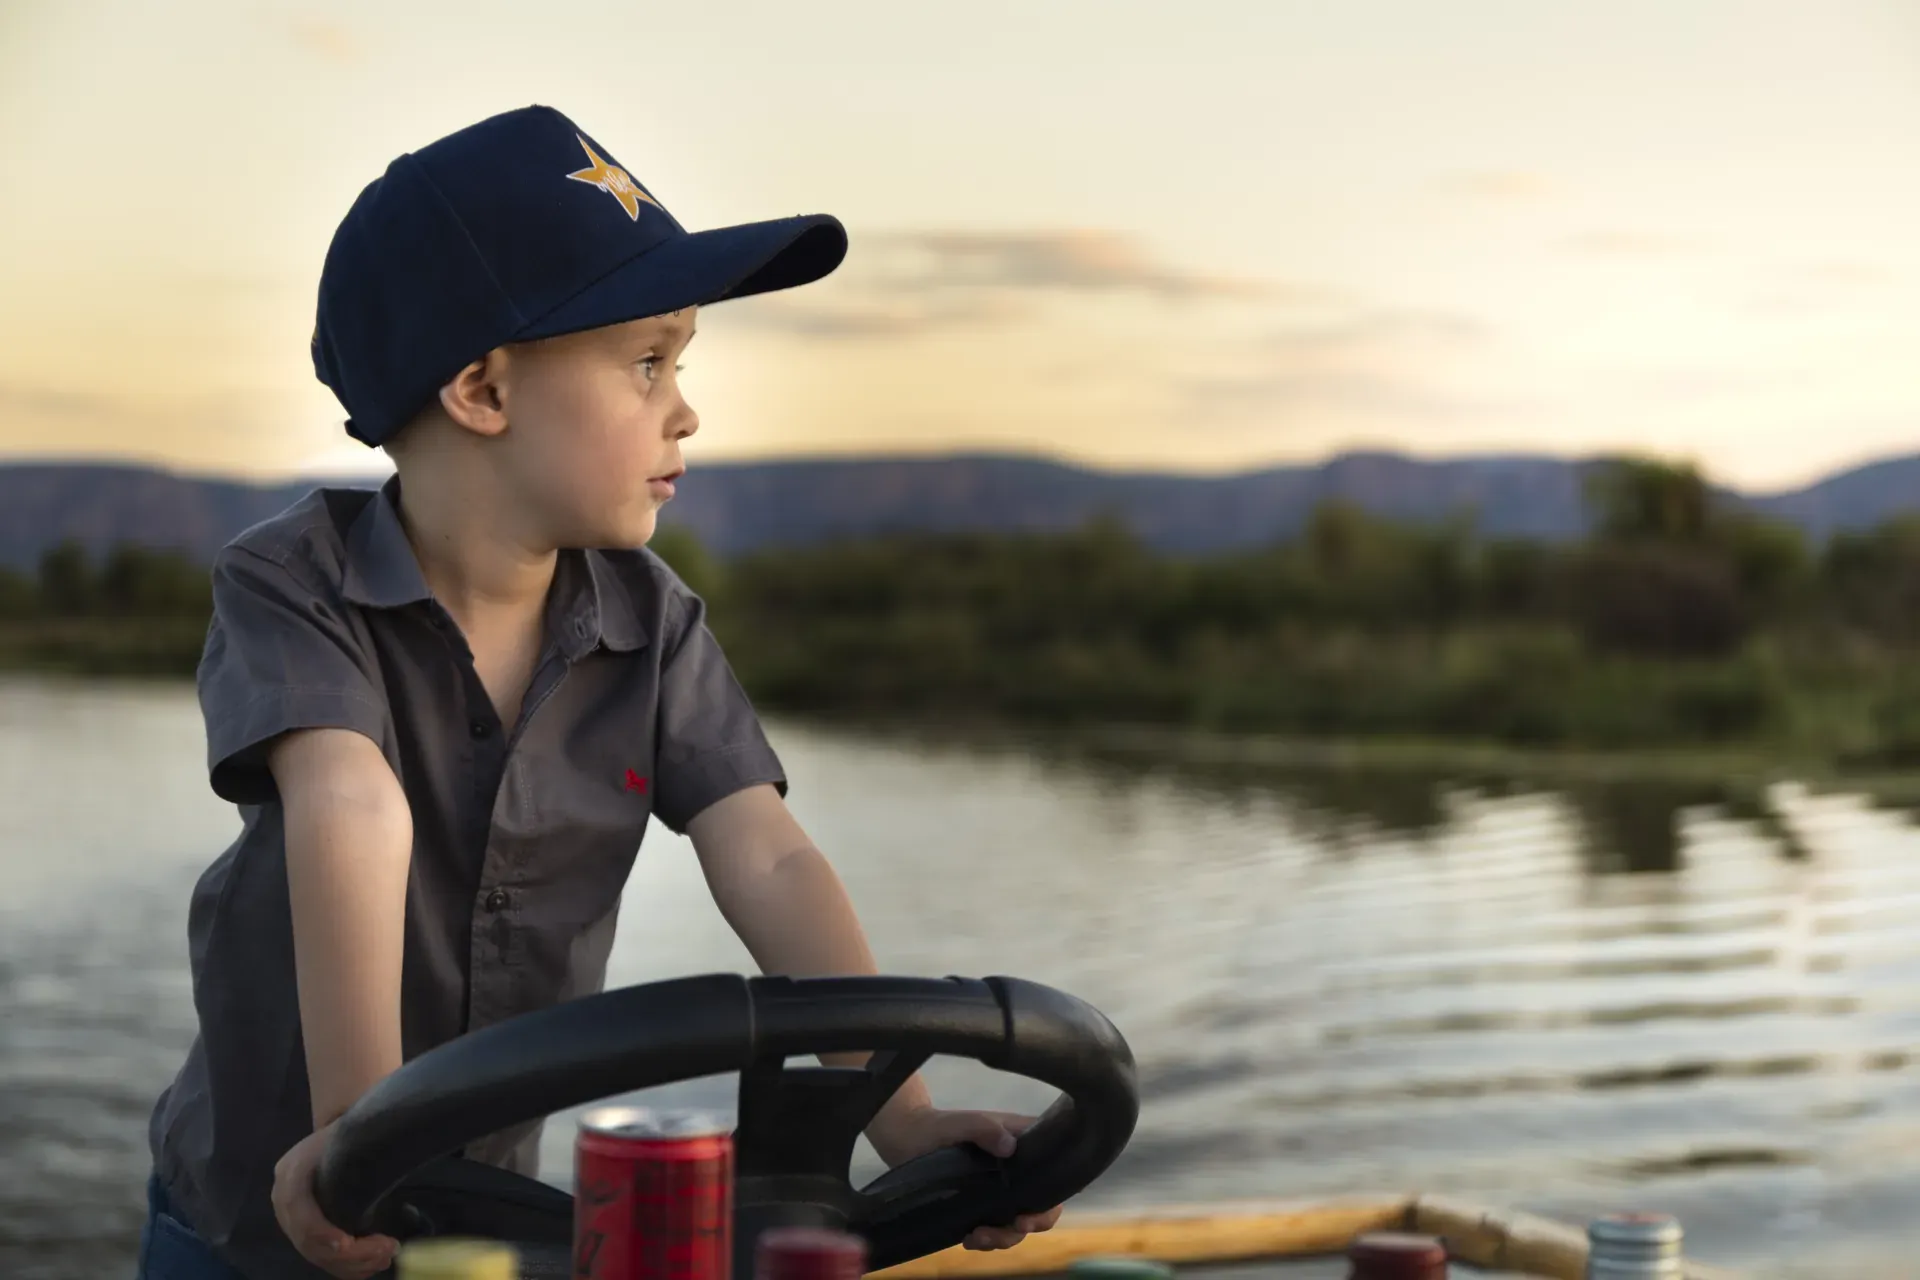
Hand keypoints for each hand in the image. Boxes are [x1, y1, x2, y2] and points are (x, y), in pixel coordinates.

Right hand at [271, 1120, 400, 1278]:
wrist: (334, 1139)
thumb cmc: (346, 1133)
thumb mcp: (347, 1133)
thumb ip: (355, 1147)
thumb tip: (388, 1155)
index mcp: (291, 1173)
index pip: (298, 1209)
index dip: (320, 1231)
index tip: (349, 1243)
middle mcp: (284, 1201)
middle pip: (309, 1241)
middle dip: (350, 1253)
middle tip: (388, 1249)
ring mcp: (292, 1221)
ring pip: (317, 1255)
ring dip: (353, 1264)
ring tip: (387, 1257)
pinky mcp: (305, 1233)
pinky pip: (322, 1259)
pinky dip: (347, 1268)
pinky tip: (373, 1265)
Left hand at [867, 1105, 1064, 1250]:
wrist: (906, 1140)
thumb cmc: (937, 1125)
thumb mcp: (960, 1122)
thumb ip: (984, 1127)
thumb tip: (1009, 1146)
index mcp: (1021, 1143)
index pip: (1053, 1169)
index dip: (1053, 1195)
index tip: (1031, 1211)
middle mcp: (1015, 1169)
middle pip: (1041, 1204)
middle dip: (1033, 1223)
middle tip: (1015, 1227)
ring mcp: (998, 1190)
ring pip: (1017, 1222)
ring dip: (1004, 1237)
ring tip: (978, 1236)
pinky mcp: (980, 1205)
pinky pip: (994, 1229)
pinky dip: (986, 1240)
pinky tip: (967, 1239)